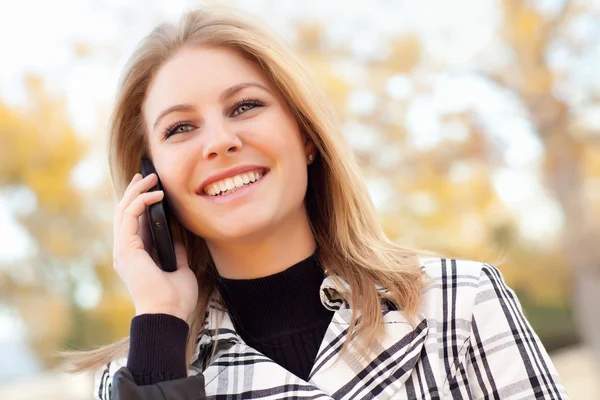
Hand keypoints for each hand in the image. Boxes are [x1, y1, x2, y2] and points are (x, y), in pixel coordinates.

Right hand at [112, 173, 198, 322]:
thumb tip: (177, 239)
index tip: (153, 189)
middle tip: (148, 176)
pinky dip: (141, 202)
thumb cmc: (175, 299)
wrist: (169, 315)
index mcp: (136, 256)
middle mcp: (126, 252)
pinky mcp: (127, 249)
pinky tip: (156, 194)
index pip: (135, 223)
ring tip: (151, 178)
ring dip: (137, 191)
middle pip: (125, 213)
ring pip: (124, 211)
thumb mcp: (180, 269)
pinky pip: (130, 216)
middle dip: (136, 192)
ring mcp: (124, 250)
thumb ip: (175, 253)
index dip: (141, 203)